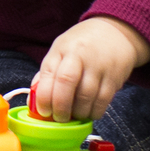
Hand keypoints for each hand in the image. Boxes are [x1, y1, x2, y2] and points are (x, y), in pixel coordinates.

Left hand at [28, 16, 149, 123]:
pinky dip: (94, 112)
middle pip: (66, 83)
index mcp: (61, 49)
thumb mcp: (60, 51)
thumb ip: (47, 74)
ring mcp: (98, 65)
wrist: (115, 32)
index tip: (43, 111)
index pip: (48, 73)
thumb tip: (34, 100)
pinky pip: (103, 101)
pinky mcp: (114, 77)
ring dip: (78, 112)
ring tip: (75, 116)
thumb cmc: (81, 45)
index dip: (44, 97)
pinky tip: (90, 113)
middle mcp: (79, 55)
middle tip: (59, 119)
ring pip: (86, 96)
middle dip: (60, 107)